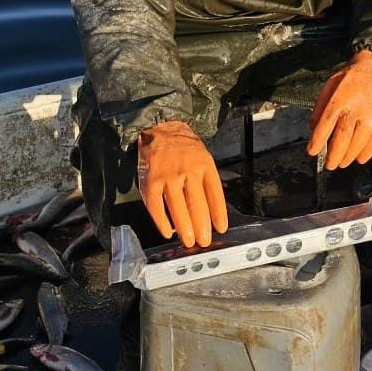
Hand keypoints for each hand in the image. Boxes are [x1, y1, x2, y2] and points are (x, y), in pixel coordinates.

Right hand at [137, 121, 227, 246]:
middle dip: (201, 226)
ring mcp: (167, 176)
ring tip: (189, 241)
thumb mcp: (203, 158)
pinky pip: (156, 205)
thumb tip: (212, 211)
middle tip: (204, 242)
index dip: (218, 213)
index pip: (214, 194)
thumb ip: (207, 181)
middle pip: (196, 204)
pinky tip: (167, 232)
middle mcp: (187, 171)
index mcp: (204, 165)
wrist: (161, 129)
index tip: (221, 229)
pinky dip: (161, 221)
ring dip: (184, 228)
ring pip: (177, 207)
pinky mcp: (150, 181)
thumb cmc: (185, 148)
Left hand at [307, 49, 371, 169]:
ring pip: (358, 145)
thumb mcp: (329, 86)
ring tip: (342, 163)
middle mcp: (355, 110)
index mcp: (338, 101)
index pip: (325, 127)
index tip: (312, 152)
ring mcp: (371, 117)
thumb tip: (313, 129)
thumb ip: (319, 108)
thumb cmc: (351, 77)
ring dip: (348, 157)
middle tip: (329, 165)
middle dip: (333, 157)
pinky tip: (359, 158)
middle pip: (342, 141)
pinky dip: (366, 153)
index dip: (317, 142)